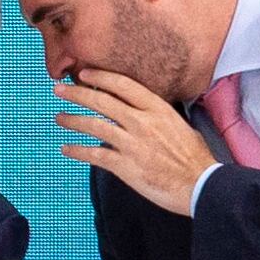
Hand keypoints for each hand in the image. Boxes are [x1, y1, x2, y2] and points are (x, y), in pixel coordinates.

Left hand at [53, 68, 216, 216]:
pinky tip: (66, 149)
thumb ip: (158, 116)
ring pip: (93, 125)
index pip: (122, 85)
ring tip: (59, 118)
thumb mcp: (180, 125)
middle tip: (59, 90)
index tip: (83, 74)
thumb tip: (143, 111)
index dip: (99, 77)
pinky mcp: (125, 166)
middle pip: (101, 101)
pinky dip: (77, 151)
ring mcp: (132, 144)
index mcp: (157, 109)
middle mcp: (142, 122)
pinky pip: (94, 155)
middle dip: (76, 93)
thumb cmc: (195, 157)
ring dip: (72, 120)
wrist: (201, 185)